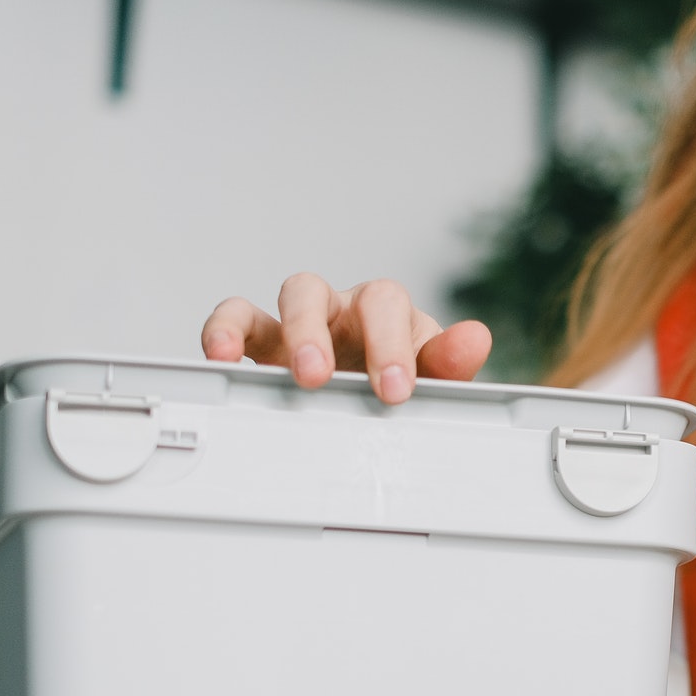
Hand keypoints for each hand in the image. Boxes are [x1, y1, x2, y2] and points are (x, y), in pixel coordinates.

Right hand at [200, 273, 491, 404]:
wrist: (372, 403)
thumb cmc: (401, 384)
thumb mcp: (431, 381)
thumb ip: (448, 364)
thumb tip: (476, 338)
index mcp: (385, 314)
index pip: (384, 305)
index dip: (388, 344)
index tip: (394, 391)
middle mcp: (340, 310)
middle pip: (324, 292)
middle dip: (319, 334)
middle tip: (321, 378)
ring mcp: (300, 323)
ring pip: (285, 299)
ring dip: (283, 331)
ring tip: (287, 373)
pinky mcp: (263, 345)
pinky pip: (236, 321)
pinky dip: (223, 331)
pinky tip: (220, 357)